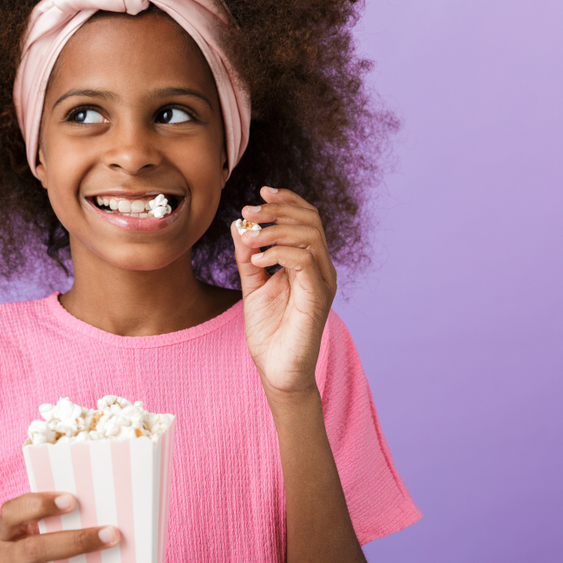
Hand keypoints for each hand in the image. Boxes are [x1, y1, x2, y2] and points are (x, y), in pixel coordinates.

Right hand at [0, 492, 131, 562]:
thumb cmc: (20, 560)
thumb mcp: (20, 537)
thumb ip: (44, 522)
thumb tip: (99, 510)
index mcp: (5, 537)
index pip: (12, 514)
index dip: (40, 505)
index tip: (72, 499)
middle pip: (37, 551)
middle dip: (78, 542)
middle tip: (113, 534)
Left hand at [231, 186, 337, 395]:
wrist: (277, 371)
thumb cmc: (269, 332)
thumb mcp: (253, 286)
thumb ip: (248, 256)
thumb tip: (240, 224)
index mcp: (309, 262)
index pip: (307, 218)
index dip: (287, 200)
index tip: (261, 192)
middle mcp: (321, 268)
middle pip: (311, 220)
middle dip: (277, 210)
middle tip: (248, 213)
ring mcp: (323, 282)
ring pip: (310, 235)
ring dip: (275, 230)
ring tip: (249, 239)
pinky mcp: (318, 297)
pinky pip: (305, 260)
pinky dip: (278, 253)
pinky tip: (257, 260)